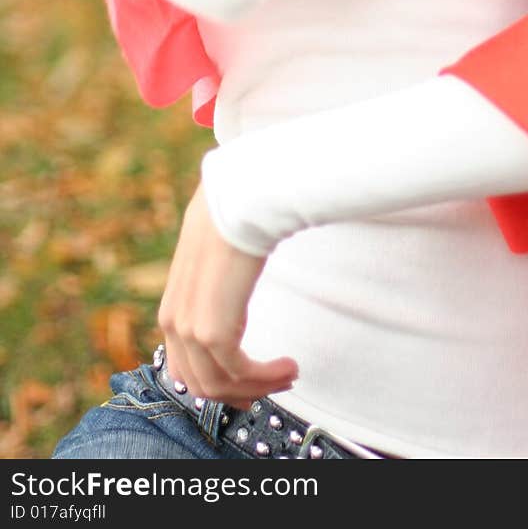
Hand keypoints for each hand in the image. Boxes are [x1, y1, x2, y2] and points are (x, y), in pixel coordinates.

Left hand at [158, 183, 297, 409]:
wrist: (240, 200)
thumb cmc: (233, 215)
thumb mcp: (212, 253)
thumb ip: (213, 275)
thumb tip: (232, 272)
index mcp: (172, 308)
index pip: (186, 368)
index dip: (220, 383)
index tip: (251, 381)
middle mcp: (174, 323)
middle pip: (202, 384)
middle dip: (242, 391)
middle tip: (276, 383)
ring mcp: (190, 330)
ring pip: (221, 385)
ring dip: (260, 387)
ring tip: (289, 374)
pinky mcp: (213, 332)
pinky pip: (238, 373)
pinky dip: (265, 378)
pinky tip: (287, 366)